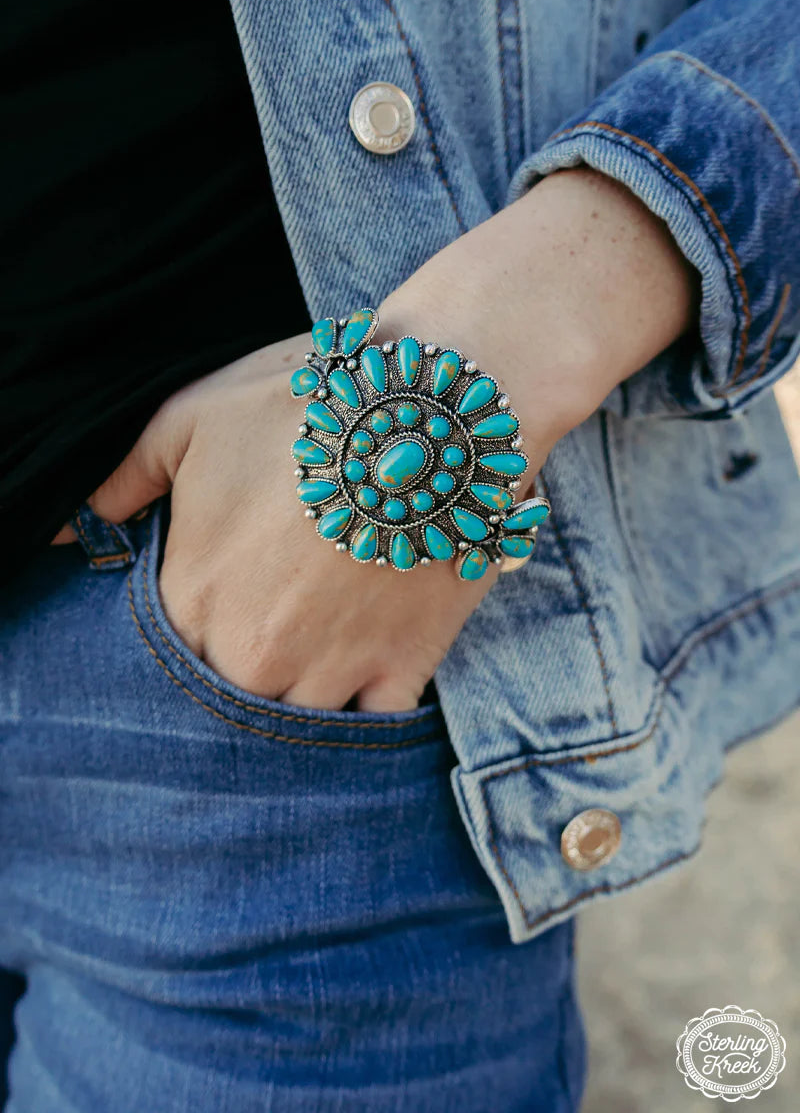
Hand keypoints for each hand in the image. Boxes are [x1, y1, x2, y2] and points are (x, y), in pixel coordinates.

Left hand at [51, 167, 695, 710]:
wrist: (432, 407)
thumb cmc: (304, 406)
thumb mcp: (190, 421)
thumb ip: (120, 482)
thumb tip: (65, 533)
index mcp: (195, 598)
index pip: (170, 656)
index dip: (198, 627)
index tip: (230, 594)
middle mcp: (255, 652)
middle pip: (234, 693)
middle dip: (249, 662)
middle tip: (283, 612)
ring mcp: (332, 669)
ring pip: (300, 719)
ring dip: (307, 688)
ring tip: (326, 635)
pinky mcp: (403, 667)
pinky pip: (376, 724)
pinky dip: (370, 707)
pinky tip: (371, 667)